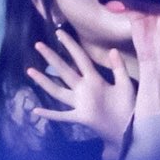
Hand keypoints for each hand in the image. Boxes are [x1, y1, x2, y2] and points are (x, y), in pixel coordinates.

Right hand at [27, 28, 134, 155]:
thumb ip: (119, 68)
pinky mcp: (80, 117)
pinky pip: (62, 115)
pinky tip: (36, 110)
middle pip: (64, 70)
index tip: (59, 32)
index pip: (80, 58)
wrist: (129, 127)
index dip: (70, 45)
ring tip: (30, 70)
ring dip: (44, 81)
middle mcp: (84, 89)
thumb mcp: (125, 84)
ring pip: (58, 91)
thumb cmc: (127, 106)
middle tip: (38, 45)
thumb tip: (112, 49)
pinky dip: (50, 114)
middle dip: (51, 58)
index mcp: (95, 79)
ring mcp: (80, 103)